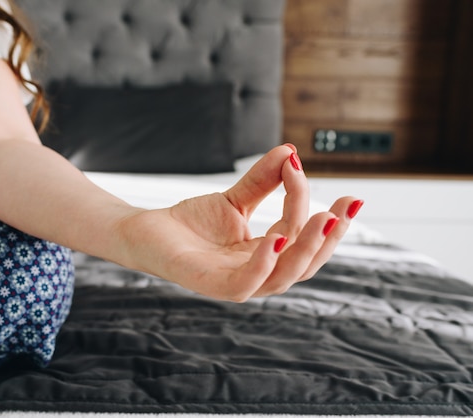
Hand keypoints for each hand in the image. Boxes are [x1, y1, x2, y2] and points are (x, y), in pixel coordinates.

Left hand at [119, 145, 362, 301]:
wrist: (144, 231)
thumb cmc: (191, 222)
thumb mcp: (235, 199)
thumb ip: (263, 181)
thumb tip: (290, 151)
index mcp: (265, 257)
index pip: (298, 236)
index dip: (309, 205)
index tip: (301, 166)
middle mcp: (255, 274)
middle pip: (304, 265)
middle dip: (328, 237)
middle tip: (345, 207)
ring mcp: (233, 282)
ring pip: (283, 278)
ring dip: (307, 249)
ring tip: (323, 218)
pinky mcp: (209, 284)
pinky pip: (245, 285)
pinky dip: (264, 265)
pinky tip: (277, 240)